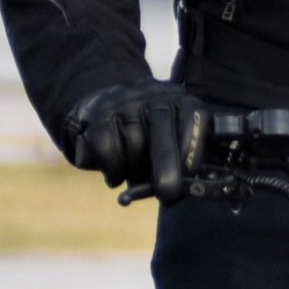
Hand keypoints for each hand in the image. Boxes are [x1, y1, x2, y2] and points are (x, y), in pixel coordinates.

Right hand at [70, 80, 213, 200]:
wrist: (100, 106)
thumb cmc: (145, 132)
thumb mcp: (169, 136)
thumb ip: (178, 161)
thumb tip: (175, 193)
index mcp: (180, 100)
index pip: (191, 127)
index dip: (190, 157)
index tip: (187, 178)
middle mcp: (153, 96)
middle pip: (163, 136)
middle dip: (166, 169)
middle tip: (166, 192)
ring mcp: (123, 102)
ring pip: (134, 147)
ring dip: (132, 170)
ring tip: (130, 172)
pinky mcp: (96, 114)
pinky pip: (107, 151)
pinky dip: (112, 169)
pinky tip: (114, 172)